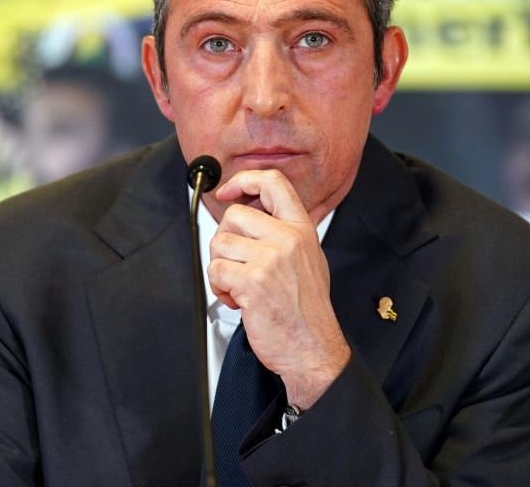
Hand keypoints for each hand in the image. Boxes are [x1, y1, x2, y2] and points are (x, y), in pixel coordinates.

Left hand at [208, 169, 350, 408]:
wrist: (313, 347)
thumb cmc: (308, 309)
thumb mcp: (309, 258)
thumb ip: (286, 232)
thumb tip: (254, 212)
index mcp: (301, 228)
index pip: (272, 182)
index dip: (243, 181)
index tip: (229, 191)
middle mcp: (287, 238)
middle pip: (234, 216)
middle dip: (226, 242)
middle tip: (237, 264)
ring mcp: (270, 258)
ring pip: (221, 243)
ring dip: (222, 268)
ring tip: (240, 286)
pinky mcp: (252, 280)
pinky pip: (216, 270)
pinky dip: (219, 288)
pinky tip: (238, 299)